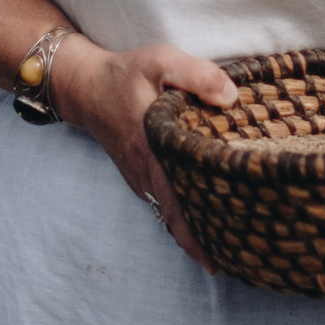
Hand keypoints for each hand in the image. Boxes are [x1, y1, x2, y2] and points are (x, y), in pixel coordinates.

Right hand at [50, 38, 237, 271]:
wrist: (85, 85)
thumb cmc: (127, 74)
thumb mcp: (162, 62)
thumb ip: (197, 76)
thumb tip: (231, 97)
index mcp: (152, 149)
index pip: (175, 203)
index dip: (194, 235)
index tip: (216, 262)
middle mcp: (144, 171)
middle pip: (175, 217)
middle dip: (203, 242)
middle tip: (238, 259)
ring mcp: (139, 176)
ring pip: (169, 211)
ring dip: (194, 229)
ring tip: (230, 244)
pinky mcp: (139, 172)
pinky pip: (163, 200)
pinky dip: (183, 213)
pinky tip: (206, 215)